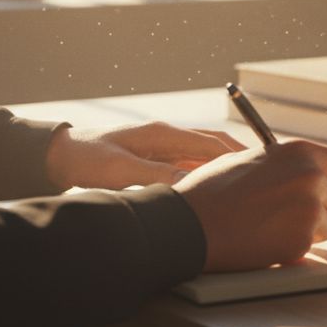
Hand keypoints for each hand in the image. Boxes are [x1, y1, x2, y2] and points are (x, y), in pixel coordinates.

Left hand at [44, 121, 244, 190]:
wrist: (60, 155)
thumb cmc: (87, 160)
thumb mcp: (121, 171)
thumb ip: (158, 176)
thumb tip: (192, 185)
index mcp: (163, 134)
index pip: (213, 144)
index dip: (238, 157)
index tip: (262, 170)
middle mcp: (168, 137)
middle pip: (215, 146)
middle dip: (240, 160)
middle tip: (266, 178)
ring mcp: (163, 147)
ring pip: (205, 157)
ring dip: (225, 169)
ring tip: (247, 187)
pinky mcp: (157, 159)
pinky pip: (191, 166)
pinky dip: (207, 176)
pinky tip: (215, 193)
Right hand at [172, 140, 326, 271]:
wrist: (189, 224)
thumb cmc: (211, 192)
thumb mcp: (250, 161)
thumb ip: (284, 166)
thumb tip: (305, 172)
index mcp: (299, 152)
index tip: (323, 189)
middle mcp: (311, 176)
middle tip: (302, 216)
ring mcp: (309, 209)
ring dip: (312, 230)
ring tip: (275, 227)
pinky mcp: (301, 240)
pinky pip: (311, 246)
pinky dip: (294, 248)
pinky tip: (265, 241)